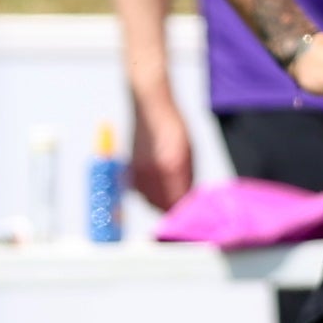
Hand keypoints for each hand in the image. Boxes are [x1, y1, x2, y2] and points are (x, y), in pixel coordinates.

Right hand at [121, 93, 194, 215]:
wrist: (150, 109)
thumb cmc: (173, 127)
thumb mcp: (189, 153)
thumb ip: (187, 178)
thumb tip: (188, 198)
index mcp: (171, 167)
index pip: (177, 202)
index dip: (184, 212)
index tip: (190, 214)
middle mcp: (152, 173)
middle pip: (162, 205)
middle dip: (173, 209)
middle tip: (183, 208)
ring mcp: (139, 172)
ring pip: (150, 201)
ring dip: (161, 203)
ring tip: (171, 198)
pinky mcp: (131, 170)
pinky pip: (141, 192)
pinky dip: (150, 193)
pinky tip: (158, 186)